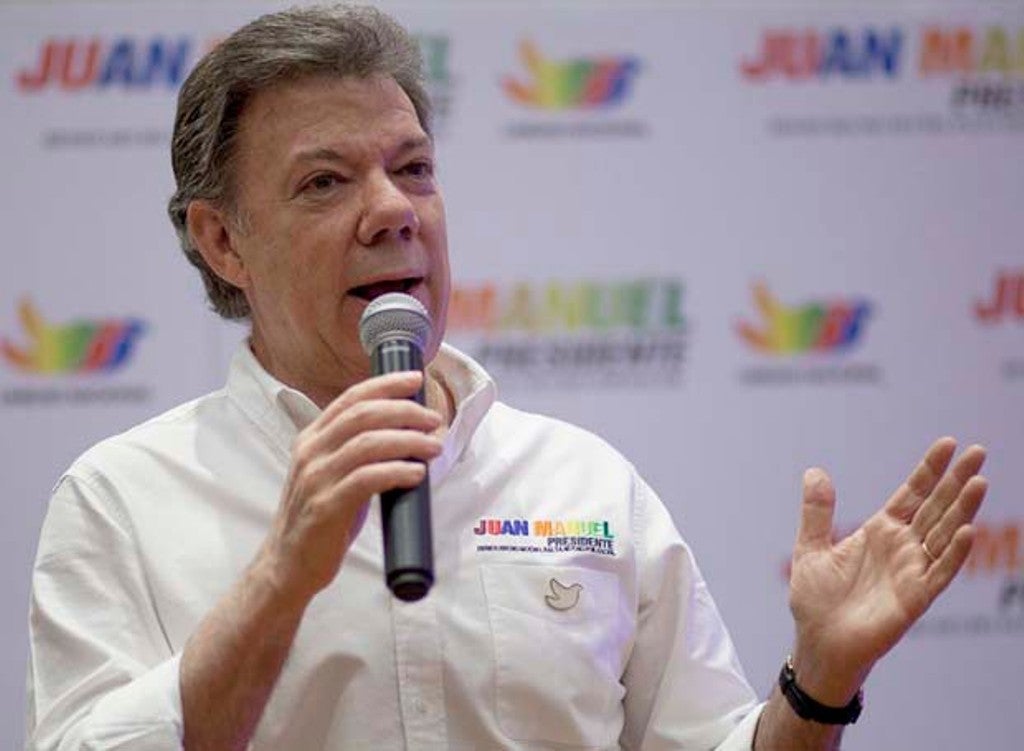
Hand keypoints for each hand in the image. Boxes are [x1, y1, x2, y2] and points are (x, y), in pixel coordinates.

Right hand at [258, 371, 442, 604]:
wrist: (287, 565)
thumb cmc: (318, 519)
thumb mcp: (331, 474)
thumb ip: (357, 451)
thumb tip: (406, 434)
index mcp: (312, 439)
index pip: (351, 398)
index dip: (385, 385)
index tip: (414, 380)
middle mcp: (311, 452)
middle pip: (364, 415)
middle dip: (404, 411)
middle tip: (433, 419)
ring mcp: (316, 478)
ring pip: (369, 443)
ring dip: (408, 441)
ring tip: (434, 446)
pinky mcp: (325, 506)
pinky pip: (367, 479)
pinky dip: (397, 471)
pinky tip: (416, 474)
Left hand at [786, 437, 987, 704]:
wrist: (818, 643)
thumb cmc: (816, 600)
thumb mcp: (811, 547)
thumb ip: (816, 512)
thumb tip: (815, 471)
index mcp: (880, 531)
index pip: (912, 493)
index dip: (929, 470)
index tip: (948, 443)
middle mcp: (902, 547)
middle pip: (936, 507)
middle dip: (956, 480)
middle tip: (978, 451)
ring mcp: (912, 571)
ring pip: (945, 534)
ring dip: (963, 509)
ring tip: (979, 481)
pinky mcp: (915, 597)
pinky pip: (940, 572)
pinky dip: (954, 552)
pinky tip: (968, 530)